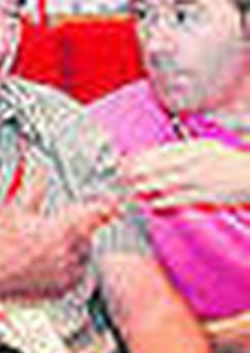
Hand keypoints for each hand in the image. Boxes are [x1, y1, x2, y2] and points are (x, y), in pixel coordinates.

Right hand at [0, 162, 120, 303]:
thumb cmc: (1, 243)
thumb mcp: (15, 208)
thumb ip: (33, 187)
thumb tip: (39, 168)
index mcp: (63, 230)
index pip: (95, 215)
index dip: (105, 208)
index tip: (113, 205)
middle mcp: (71, 253)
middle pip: (87, 235)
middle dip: (76, 229)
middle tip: (53, 227)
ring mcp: (69, 273)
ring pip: (82, 256)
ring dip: (72, 249)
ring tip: (44, 247)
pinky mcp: (64, 289)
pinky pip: (74, 275)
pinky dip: (66, 267)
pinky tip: (44, 262)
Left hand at [124, 140, 249, 210]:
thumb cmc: (231, 161)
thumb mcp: (207, 147)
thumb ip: (185, 151)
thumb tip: (164, 154)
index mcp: (189, 148)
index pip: (156, 153)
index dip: (138, 159)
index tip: (124, 164)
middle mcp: (189, 161)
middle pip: (154, 166)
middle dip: (135, 173)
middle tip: (120, 179)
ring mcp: (196, 178)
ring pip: (162, 183)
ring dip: (144, 188)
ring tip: (131, 191)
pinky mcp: (204, 196)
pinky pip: (178, 199)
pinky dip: (163, 202)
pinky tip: (152, 205)